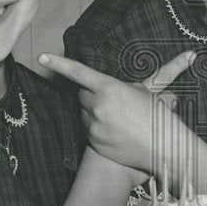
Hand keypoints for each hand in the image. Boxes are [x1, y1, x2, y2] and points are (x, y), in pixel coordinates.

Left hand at [39, 51, 194, 172]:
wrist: (163, 148)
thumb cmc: (159, 117)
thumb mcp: (147, 92)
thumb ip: (127, 86)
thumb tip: (119, 86)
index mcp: (110, 88)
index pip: (78, 72)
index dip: (58, 63)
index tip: (42, 57)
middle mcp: (98, 106)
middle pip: (81, 94)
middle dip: (91, 95)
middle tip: (110, 100)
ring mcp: (94, 126)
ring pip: (84, 113)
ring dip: (94, 112)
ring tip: (118, 119)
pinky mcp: (94, 142)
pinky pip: (88, 130)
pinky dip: (98, 128)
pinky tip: (116, 131)